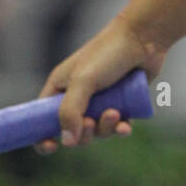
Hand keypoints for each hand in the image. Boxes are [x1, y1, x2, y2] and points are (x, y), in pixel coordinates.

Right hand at [34, 13, 166, 153]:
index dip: (42, 135)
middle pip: (73, 131)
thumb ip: (71, 111)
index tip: (52, 146)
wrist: (143, 38)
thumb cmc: (108, 53)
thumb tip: (67, 143)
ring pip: (97, 131)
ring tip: (115, 113)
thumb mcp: (83, 81)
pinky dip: (120, 129)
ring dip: (104, 128)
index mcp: (60, 87)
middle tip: (91, 122)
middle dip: (83, 133)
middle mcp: (78, 95)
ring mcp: (100, 100)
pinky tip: (126, 126)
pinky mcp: (121, 103)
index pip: (41, 118)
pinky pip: (116, 127)